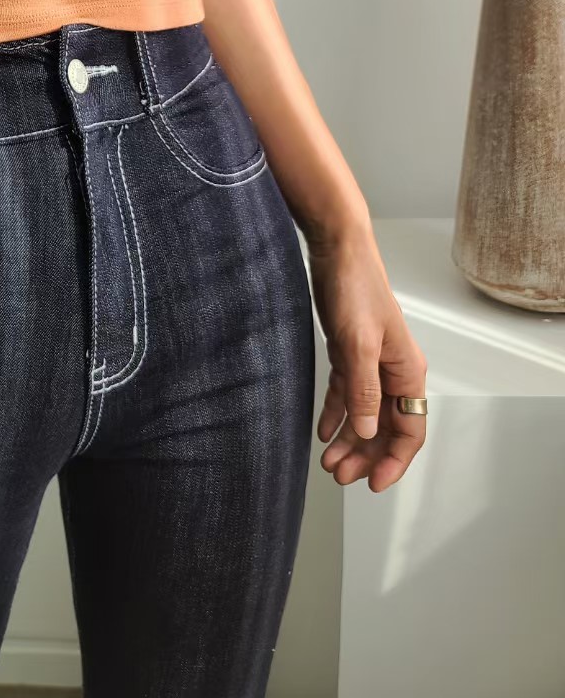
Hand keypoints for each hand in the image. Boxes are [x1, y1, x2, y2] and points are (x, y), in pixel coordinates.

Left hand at [305, 221, 427, 491]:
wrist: (337, 249)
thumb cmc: (355, 288)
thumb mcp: (358, 343)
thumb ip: (363, 389)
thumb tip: (365, 431)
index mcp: (407, 371)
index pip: (410, 429)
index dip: (393, 460)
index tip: (373, 483)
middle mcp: (393, 371)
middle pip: (385, 427)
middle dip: (365, 455)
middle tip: (339, 475)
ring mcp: (371, 363)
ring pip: (365, 414)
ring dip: (349, 440)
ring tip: (328, 462)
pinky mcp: (349, 352)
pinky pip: (347, 393)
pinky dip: (337, 414)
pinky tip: (323, 432)